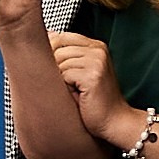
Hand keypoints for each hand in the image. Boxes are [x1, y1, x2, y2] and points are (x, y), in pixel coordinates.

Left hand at [49, 32, 135, 147]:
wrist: (114, 122)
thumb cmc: (94, 101)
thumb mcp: (81, 73)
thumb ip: (66, 57)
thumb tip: (43, 40)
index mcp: (96, 46)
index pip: (60, 36)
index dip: (49, 52)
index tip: (53, 69)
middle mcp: (98, 50)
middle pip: (57, 48)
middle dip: (54, 68)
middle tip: (68, 85)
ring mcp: (97, 61)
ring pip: (59, 62)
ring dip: (61, 80)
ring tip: (75, 91)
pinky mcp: (93, 75)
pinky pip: (64, 75)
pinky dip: (66, 88)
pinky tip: (78, 96)